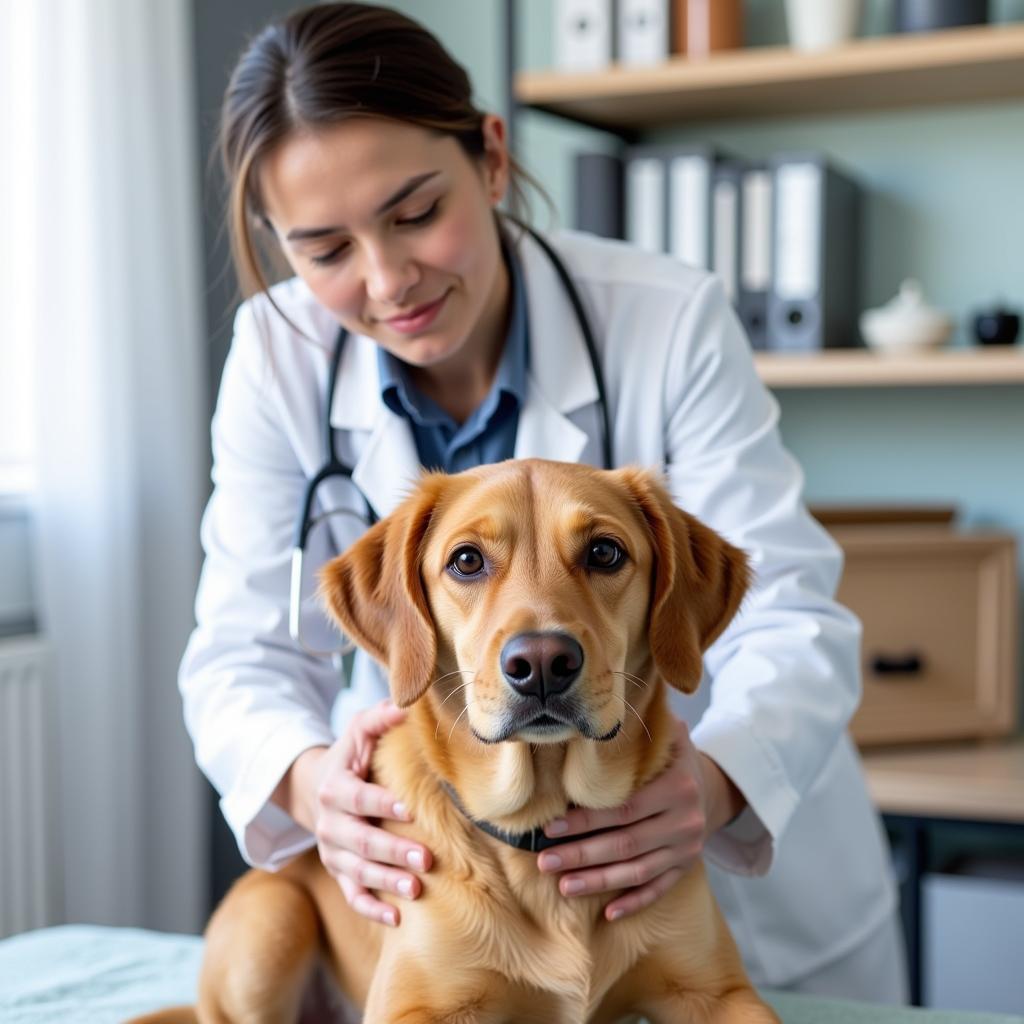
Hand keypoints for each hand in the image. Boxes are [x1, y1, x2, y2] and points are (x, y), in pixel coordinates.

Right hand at [310, 699, 432, 926]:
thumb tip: (406, 704)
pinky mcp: (338, 872)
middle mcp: (330, 823)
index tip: (410, 811)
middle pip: (361, 841)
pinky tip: (396, 919)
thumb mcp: (359, 731)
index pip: (359, 798)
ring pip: (357, 872)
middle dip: (393, 851)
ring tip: (416, 890)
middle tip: (426, 859)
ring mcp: (333, 852)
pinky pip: (352, 895)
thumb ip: (380, 717)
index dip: (382, 804)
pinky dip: (371, 909)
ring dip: (386, 882)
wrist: (316, 789)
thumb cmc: (350, 756)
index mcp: (335, 787)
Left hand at [536, 717, 742, 921]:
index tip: (551, 826)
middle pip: (626, 845)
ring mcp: (687, 849)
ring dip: (598, 882)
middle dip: (582, 855)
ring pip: (638, 872)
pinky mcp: (685, 868)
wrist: (711, 787)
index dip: (587, 820)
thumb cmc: (672, 758)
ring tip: (562, 886)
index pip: (625, 810)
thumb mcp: (668, 736)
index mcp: (677, 787)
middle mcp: (685, 821)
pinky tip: (607, 914)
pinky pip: (659, 890)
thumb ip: (643, 727)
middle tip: (544, 860)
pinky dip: (634, 902)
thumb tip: (606, 712)